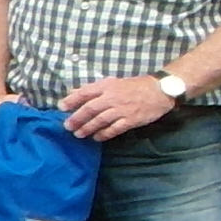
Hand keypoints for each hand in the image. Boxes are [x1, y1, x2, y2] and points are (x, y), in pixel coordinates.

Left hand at [62, 72, 181, 142]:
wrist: (159, 90)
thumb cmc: (134, 86)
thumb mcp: (113, 82)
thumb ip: (93, 88)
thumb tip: (73, 92)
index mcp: (107, 86)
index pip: (85, 93)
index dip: (71, 100)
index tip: (61, 108)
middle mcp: (112, 97)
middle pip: (90, 109)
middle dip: (77, 118)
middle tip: (67, 126)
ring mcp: (122, 109)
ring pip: (100, 120)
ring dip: (87, 128)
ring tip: (78, 134)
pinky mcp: (131, 120)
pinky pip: (114, 129)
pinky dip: (104, 134)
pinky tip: (97, 138)